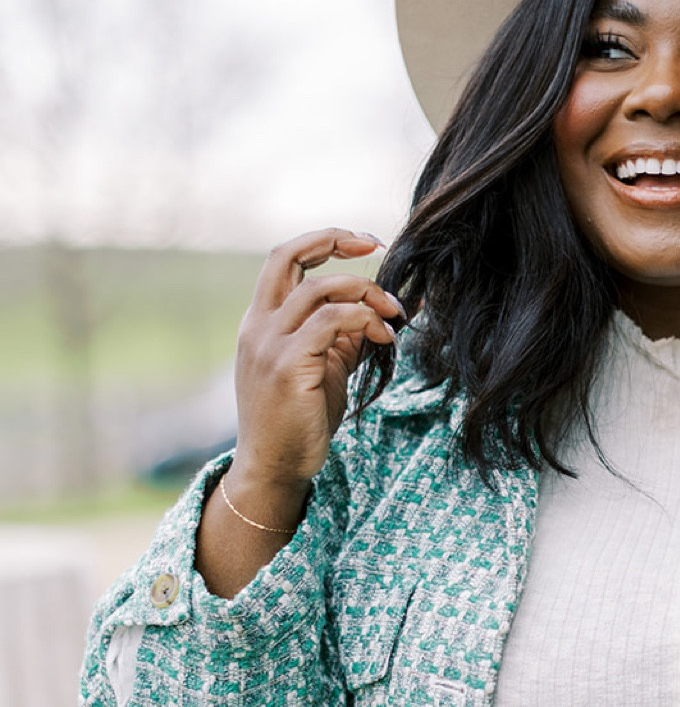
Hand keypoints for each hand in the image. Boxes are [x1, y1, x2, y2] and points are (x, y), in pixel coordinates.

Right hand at [231, 228, 403, 492]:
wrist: (275, 467)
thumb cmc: (301, 418)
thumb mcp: (327, 365)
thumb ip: (350, 333)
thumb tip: (394, 306)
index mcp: (262, 320)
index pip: (284, 258)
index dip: (324, 241)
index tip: (366, 245)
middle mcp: (258, 325)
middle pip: (286, 254)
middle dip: (333, 239)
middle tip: (377, 245)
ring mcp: (268, 344)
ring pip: (318, 288)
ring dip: (366, 291)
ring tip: (393, 313)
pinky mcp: (287, 366)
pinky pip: (330, 321)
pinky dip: (364, 319)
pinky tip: (385, 337)